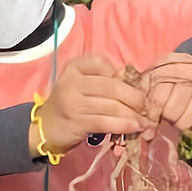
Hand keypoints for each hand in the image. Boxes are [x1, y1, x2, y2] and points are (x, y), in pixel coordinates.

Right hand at [29, 56, 151, 156]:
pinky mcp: (77, 121)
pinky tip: (135, 127)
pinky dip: (123, 125)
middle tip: (147, 105)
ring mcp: (73, 101)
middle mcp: (71, 81)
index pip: (102, 63)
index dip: (121, 75)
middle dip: (134, 97)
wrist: (44, 127)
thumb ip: (101, 80)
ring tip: (144, 119)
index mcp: (73, 67)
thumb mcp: (80, 85)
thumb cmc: (69, 104)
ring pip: (111, 105)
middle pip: (111, 86)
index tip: (131, 86)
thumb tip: (133, 84)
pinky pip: (106, 122)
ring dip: (132, 114)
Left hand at [141, 53, 191, 137]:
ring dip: (181, 122)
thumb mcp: (151, 80)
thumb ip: (143, 97)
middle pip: (173, 110)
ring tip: (179, 114)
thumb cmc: (166, 80)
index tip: (152, 111)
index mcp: (172, 64)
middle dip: (166, 116)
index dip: (152, 110)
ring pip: (188, 120)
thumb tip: (146, 129)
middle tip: (167, 112)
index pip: (159, 97)